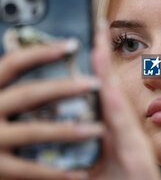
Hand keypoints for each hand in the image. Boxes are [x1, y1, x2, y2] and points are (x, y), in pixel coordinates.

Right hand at [0, 42, 103, 179]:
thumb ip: (11, 88)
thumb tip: (41, 58)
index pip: (13, 63)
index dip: (41, 52)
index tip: (72, 44)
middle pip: (29, 94)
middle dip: (65, 88)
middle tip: (95, 83)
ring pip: (34, 131)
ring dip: (69, 130)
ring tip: (98, 129)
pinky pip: (29, 170)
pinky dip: (56, 173)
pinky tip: (80, 174)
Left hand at [89, 20, 160, 179]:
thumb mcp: (99, 161)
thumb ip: (88, 145)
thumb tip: (69, 131)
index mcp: (112, 127)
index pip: (103, 89)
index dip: (98, 64)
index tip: (92, 40)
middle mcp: (122, 127)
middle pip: (111, 85)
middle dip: (104, 57)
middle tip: (97, 28)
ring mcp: (129, 136)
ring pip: (116, 98)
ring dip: (108, 72)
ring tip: (100, 45)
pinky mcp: (134, 150)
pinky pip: (122, 123)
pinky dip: (115, 104)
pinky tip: (109, 87)